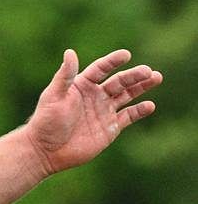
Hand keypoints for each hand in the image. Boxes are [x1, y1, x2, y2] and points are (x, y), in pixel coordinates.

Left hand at [25, 49, 161, 174]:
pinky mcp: (110, 128)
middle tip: (148, 71)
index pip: (101, 69)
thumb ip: (65, 76)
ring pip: (127, 96)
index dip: (113, 61)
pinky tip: (149, 105)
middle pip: (118, 82)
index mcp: (81, 85)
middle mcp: (95, 96)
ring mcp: (104, 111)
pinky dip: (140, 111)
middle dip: (134, 76)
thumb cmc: (46, 121)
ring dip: (141, 87)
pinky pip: (129, 116)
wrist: (46, 150)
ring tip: (156, 78)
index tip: (126, 55)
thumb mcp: (54, 96)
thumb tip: (70, 52)